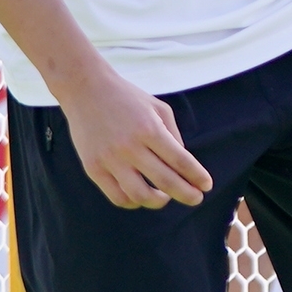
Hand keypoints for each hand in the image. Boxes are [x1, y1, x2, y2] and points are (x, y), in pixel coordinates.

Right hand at [54, 64, 213, 210]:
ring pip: (140, 196)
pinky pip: (117, 196)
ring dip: (158, 202)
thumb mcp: (158, 108)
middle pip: (165, 182)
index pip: (181, 161)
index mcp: (150, 129)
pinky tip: (142, 195)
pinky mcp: (93, 168)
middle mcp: (130, 146)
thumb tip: (184, 166)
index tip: (206, 186)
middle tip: (196, 198)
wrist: (85, 89)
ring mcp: (109, 159)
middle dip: (187, 194)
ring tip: (165, 197)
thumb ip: (173, 136)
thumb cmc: (127, 98)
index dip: (197, 177)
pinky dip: (134, 202)